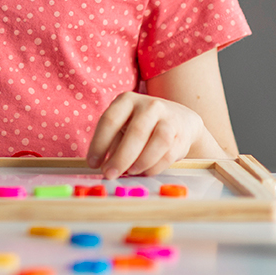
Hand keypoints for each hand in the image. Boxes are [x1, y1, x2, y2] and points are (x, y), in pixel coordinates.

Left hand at [85, 92, 214, 178]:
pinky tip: (145, 171)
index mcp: (127, 100)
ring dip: (141, 162)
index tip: (93, 163)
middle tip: (110, 174)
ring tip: (130, 172)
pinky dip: (155, 167)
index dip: (99, 143)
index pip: (110, 120)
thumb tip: (104, 166)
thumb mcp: (124, 126)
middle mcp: (149, 105)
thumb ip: (114, 143)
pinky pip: (169, 154)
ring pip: (158, 142)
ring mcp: (169, 119)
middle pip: (135, 132)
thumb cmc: (143, 125)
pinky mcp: (182, 135)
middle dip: (121, 158)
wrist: (180, 119)